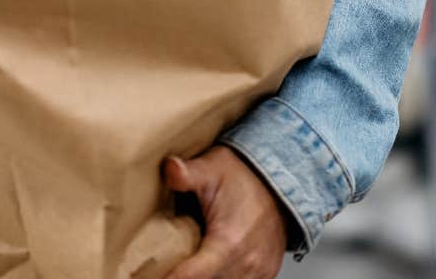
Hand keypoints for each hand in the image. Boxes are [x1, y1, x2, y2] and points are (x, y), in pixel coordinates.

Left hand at [161, 146, 288, 278]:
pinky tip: (211, 266)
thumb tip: (170, 167)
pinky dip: (222, 277)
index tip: (156, 275)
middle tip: (169, 262)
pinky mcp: (264, 275)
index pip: (194, 275)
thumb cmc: (245, 177)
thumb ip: (189, 173)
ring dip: (205, 276)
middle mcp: (246, 262)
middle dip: (183, 276)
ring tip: (187, 261)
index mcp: (229, 242)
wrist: (279, 184)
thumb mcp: (212, 168)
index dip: (172, 278)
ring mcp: (257, 272)